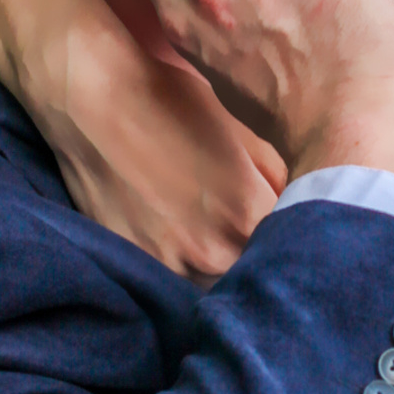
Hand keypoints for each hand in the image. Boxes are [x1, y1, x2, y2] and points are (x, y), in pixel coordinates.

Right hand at [26, 0, 282, 284]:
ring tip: (222, 247)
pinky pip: (175, 287)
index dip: (300, 244)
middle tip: (266, 247)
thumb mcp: (247, 134)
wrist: (91, 100)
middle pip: (258, 282)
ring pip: (217, 292)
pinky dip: (187, 275)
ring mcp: (169, 267)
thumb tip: (302, 212)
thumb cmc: (172, 104)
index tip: (301, 237)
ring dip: (228, 278)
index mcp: (249, 216)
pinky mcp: (134, 268)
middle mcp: (212, 253)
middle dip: (267, 266)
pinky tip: (186, 247)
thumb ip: (281, 183)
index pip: (295, 252)